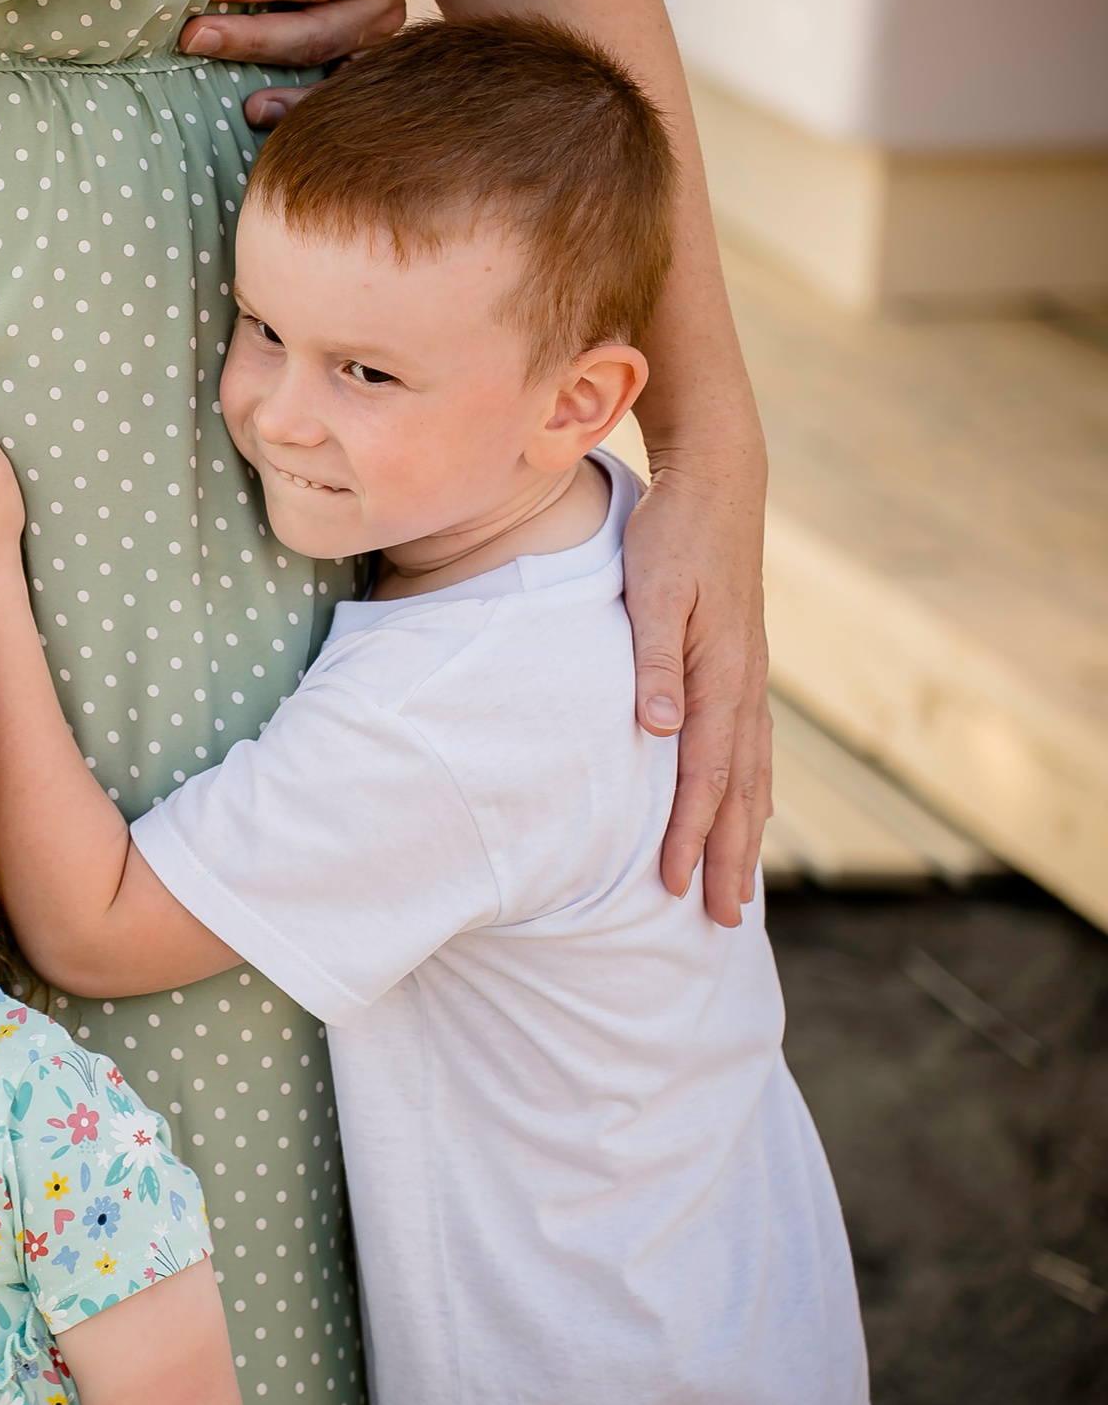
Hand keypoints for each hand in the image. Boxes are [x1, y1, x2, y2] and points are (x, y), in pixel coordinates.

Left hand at [176, 0, 422, 125]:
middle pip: (318, 30)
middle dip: (252, 36)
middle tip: (193, 35)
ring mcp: (376, 35)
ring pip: (322, 63)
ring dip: (275, 81)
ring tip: (237, 100)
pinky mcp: (362, 59)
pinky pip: (333, 91)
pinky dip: (298, 105)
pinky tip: (259, 115)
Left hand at [622, 467, 772, 926]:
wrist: (719, 485)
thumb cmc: (671, 536)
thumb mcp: (651, 592)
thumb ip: (654, 662)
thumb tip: (660, 730)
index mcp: (720, 674)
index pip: (704, 772)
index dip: (688, 832)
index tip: (671, 883)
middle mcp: (743, 685)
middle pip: (738, 789)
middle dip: (726, 856)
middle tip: (718, 920)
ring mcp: (749, 677)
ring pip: (751, 774)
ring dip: (744, 834)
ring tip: (738, 889)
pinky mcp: (742, 665)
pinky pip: (752, 746)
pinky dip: (752, 790)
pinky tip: (751, 813)